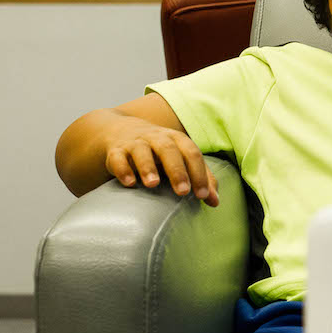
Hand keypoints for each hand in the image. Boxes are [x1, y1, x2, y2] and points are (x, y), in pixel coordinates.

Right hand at [104, 120, 218, 204]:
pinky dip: (122, 169)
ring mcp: (135, 143)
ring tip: (153, 184)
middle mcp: (156, 138)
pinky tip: (129, 183)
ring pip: (142, 151)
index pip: (192, 153)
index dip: (199, 174)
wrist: (122, 130)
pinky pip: (117, 158)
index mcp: (177, 140)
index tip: (203, 195)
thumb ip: (200, 177)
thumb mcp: (181, 158)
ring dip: (147, 167)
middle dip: (177, 171)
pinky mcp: (116, 151)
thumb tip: (215, 202)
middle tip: (183, 191)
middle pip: (169, 150)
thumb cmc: (159, 151)